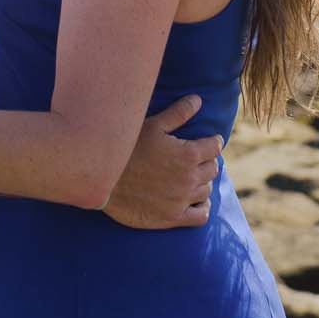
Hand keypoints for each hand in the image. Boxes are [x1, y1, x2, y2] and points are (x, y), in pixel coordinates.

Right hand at [103, 95, 222, 229]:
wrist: (104, 180)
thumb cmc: (127, 148)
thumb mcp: (152, 125)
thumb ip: (178, 113)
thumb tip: (197, 100)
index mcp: (188, 154)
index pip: (215, 147)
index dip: (212, 142)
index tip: (209, 141)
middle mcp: (189, 178)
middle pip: (212, 168)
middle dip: (207, 161)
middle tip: (196, 158)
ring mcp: (182, 199)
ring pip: (207, 190)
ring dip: (202, 181)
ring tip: (192, 176)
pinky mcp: (173, 218)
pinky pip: (201, 215)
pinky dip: (202, 207)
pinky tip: (194, 200)